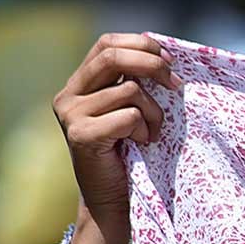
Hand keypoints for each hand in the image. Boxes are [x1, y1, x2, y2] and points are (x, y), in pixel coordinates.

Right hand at [52, 33, 182, 243]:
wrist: (114, 200)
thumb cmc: (131, 153)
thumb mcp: (133, 109)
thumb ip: (136, 82)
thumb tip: (166, 55)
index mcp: (80, 83)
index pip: (106, 43)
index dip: (140, 43)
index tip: (169, 58)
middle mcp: (68, 95)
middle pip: (113, 56)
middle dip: (152, 65)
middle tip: (176, 85)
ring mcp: (70, 114)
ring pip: (129, 90)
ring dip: (154, 112)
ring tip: (150, 133)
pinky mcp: (80, 135)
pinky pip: (128, 115)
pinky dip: (144, 129)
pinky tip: (140, 144)